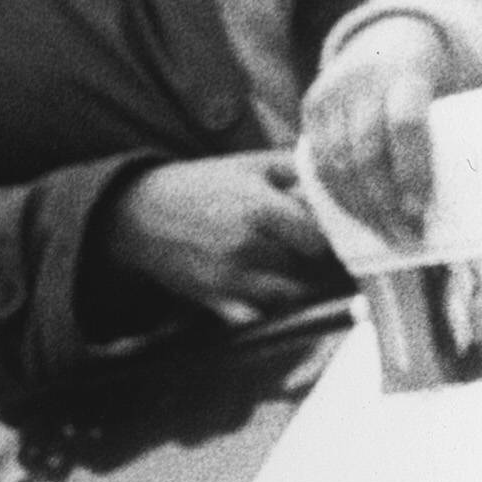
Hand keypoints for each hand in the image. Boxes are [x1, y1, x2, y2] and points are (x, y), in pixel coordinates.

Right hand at [101, 151, 337, 317]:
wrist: (143, 214)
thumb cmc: (203, 184)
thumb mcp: (251, 164)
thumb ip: (297, 167)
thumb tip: (338, 174)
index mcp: (260, 208)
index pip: (318, 238)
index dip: (327, 236)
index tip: (327, 231)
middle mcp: (246, 246)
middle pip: (304, 268)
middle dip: (309, 259)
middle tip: (305, 248)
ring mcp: (229, 277)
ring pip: (285, 295)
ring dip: (291, 284)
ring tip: (284, 267)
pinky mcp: (213, 299)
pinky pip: (254, 317)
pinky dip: (264, 308)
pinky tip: (261, 291)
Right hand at [302, 23, 448, 248]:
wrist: (386, 34)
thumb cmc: (430, 73)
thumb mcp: (450, 83)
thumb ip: (462, 124)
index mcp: (406, 67)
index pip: (406, 124)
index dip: (412, 172)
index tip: (421, 213)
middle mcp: (362, 79)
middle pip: (366, 154)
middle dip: (384, 204)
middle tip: (404, 238)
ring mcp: (332, 93)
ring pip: (338, 166)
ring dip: (361, 208)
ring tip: (383, 235)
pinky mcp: (312, 107)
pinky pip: (319, 166)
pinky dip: (338, 197)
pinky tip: (359, 216)